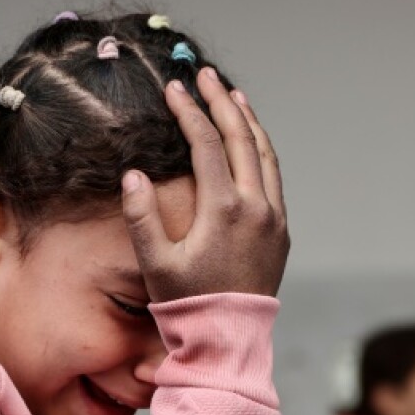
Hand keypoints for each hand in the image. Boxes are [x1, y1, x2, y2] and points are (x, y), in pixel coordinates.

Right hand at [121, 67, 289, 301]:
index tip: (174, 88)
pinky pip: (273, 177)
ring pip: (264, 154)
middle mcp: (256, 208)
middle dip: (222, 102)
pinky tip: (250, 140)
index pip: (208, 144)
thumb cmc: (188, 304)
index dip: (189, 112)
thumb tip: (133, 175)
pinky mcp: (281, 231)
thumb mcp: (156, 264)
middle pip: (242, 138)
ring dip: (248, 121)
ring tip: (232, 95)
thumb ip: (142, 217)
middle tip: (204, 75)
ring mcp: (273, 219)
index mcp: (225, 210)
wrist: (229, 339)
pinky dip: (261, 150)